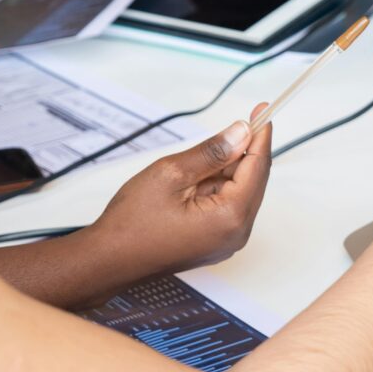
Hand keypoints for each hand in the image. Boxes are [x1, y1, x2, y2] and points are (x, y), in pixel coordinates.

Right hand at [87, 105, 273, 274]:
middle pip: (253, 181)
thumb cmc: (133, 223)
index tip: (262, 110)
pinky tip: (190, 184)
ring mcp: (227, 242)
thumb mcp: (171, 174)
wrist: (109, 261)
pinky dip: (215, 188)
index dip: (260, 135)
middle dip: (241, 152)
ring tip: (186, 169)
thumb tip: (241, 133)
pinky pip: (226, 207)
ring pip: (239, 192)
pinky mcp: (215, 243)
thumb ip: (212, 152)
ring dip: (223, 172)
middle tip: (227, 127)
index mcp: (230, 217)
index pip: (258, 167)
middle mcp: (237, 234)